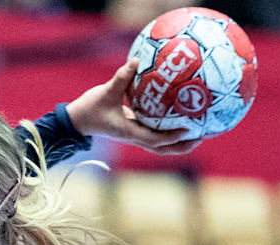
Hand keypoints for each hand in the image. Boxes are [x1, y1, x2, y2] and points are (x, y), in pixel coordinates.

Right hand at [65, 59, 203, 154]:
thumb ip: (121, 77)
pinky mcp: (135, 132)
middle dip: (182, 145)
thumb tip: (137, 61)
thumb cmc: (90, 108)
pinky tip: (180, 123)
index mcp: (128, 132)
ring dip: (179, 143)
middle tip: (201, 137)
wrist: (78, 121)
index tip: (187, 129)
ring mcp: (135, 136)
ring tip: (197, 135)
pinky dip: (170, 134)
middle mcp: (134, 138)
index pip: (154, 139)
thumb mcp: (105, 92)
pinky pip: (156, 136)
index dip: (171, 136)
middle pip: (163, 149)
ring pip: (161, 146)